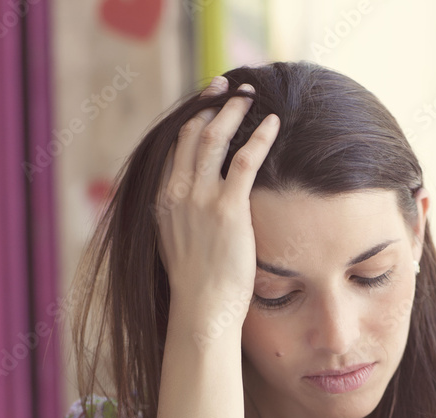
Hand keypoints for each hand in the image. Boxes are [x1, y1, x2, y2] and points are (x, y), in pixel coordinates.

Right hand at [154, 76, 279, 321]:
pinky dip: (260, 136)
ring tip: (250, 95)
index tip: (206, 104)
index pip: (175, 147)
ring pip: (215, 138)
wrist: (202, 310)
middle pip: (192, 133)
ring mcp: (200, 199)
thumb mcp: (178, 247)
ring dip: (233, 111)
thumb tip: (196, 218)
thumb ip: (183, 222)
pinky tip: (273, 123)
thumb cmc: (197, 289)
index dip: (192, 120)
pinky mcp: (227, 208)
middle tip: (228, 88)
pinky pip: (245, 160)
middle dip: (211, 104)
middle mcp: (176, 193)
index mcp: (162, 201)